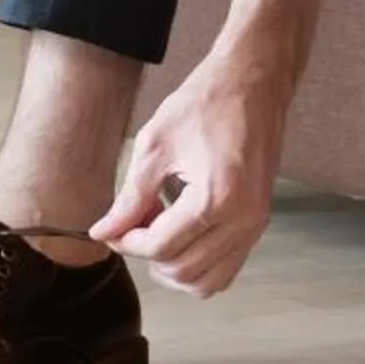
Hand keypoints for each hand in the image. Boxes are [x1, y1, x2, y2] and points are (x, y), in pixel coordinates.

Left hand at [90, 47, 288, 296]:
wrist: (252, 82)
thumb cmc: (206, 103)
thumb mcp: (155, 145)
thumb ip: (130, 197)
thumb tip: (105, 231)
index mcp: (216, 198)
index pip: (161, 246)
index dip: (127, 242)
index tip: (110, 229)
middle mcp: (243, 219)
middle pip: (184, 270)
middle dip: (148, 256)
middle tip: (130, 227)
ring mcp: (256, 224)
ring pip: (208, 281)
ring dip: (174, 267)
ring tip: (155, 230)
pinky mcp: (259, 221)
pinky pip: (227, 266)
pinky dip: (198, 262)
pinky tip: (179, 230)